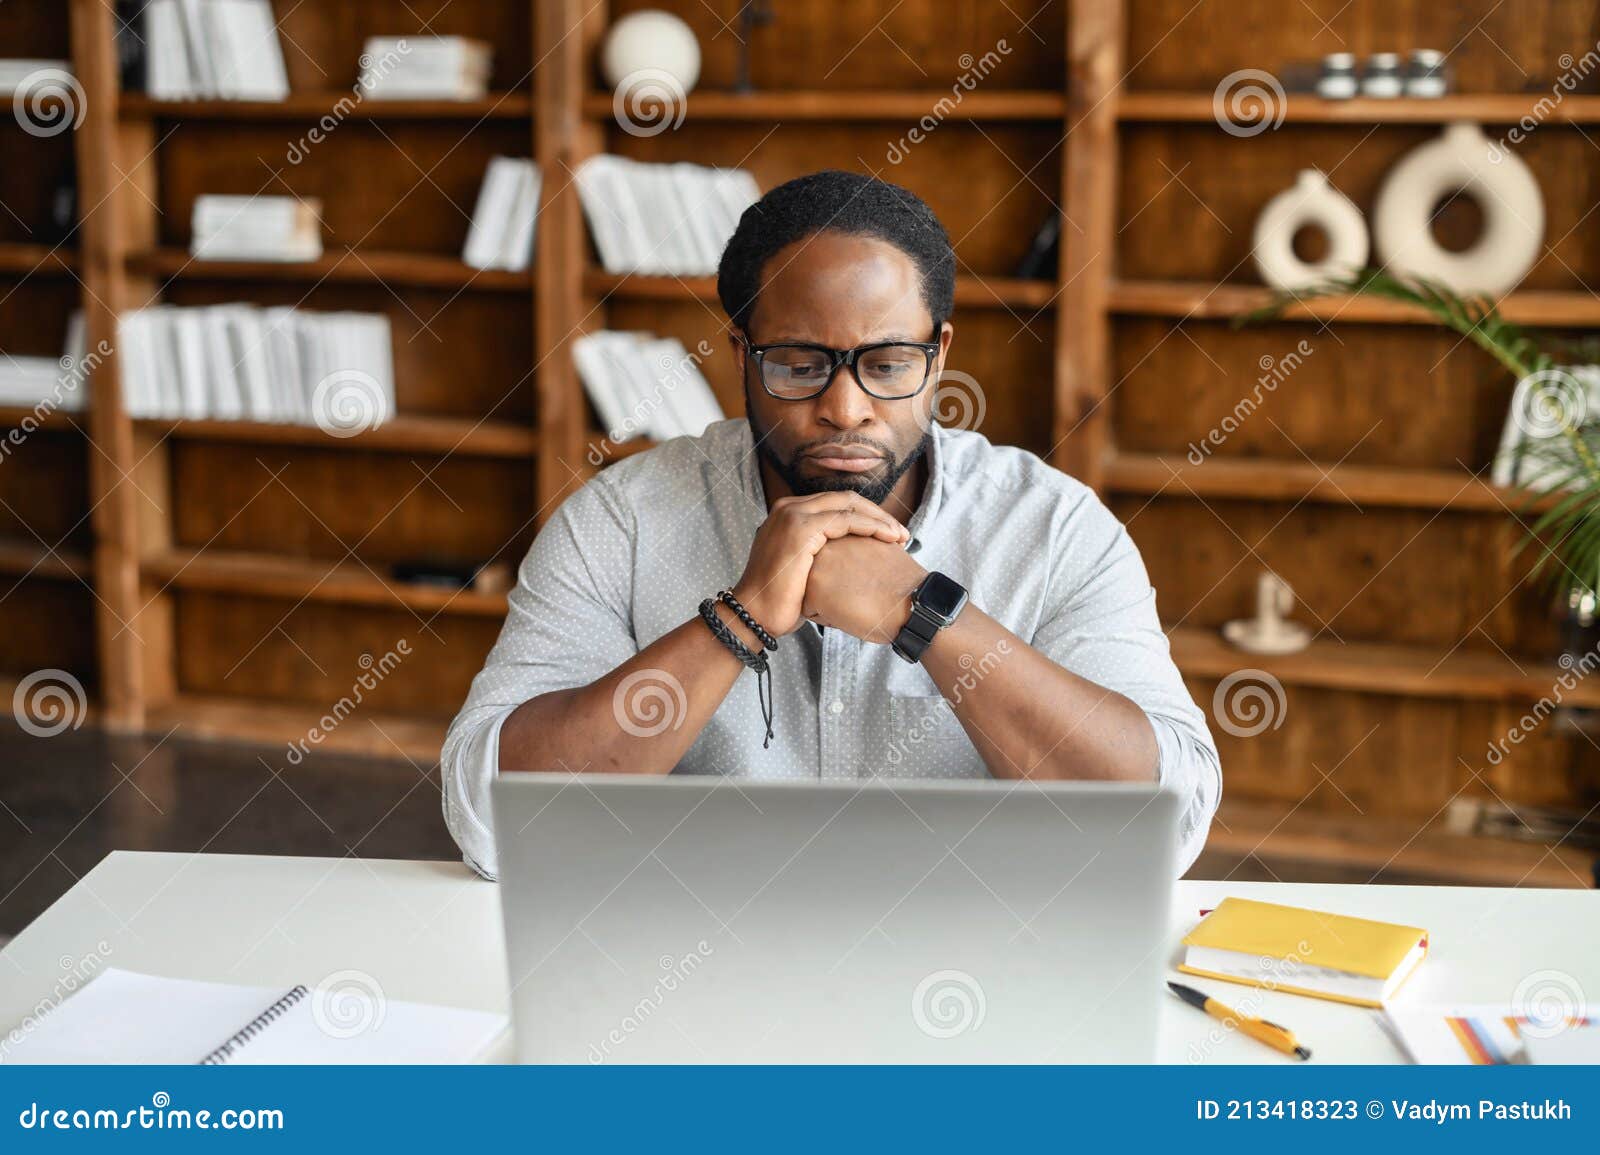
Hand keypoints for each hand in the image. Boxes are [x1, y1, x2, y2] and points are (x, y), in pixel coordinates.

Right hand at [731, 492, 909, 638]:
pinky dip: (871, 527)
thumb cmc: (781, 600)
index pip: (836, 503)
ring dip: (880, 520)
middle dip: (878, 514)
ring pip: (849, 505)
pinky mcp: (801, 527)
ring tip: (901, 536)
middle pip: (846, 499)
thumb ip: (820, 552)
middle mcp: (789, 507)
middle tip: (901, 533)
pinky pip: (846, 520)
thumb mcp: (802, 568)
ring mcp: (793, 515)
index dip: (866, 515)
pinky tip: (888, 538)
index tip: (889, 533)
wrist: (754, 615)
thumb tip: (848, 557)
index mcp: (789, 513)